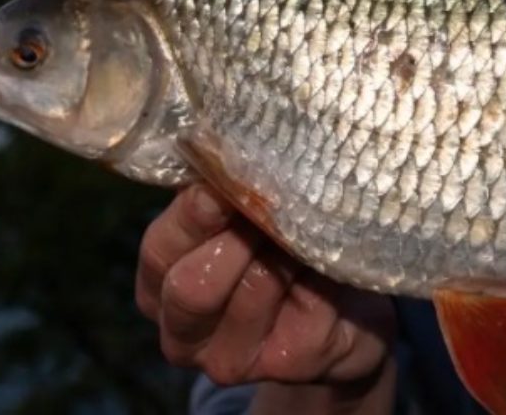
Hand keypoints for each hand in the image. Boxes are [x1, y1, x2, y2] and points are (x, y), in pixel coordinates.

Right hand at [134, 183, 394, 390]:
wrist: (345, 314)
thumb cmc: (284, 249)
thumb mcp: (245, 219)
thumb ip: (228, 195)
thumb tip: (233, 142)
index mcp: (161, 287)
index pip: (160, 250)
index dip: (192, 213)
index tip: (223, 181)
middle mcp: (185, 334)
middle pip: (193, 285)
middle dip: (237, 236)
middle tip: (271, 205)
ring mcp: (234, 359)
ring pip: (256, 287)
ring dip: (288, 247)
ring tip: (308, 226)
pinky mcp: (291, 363)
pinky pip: (311, 303)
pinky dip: (326, 272)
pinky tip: (334, 260)